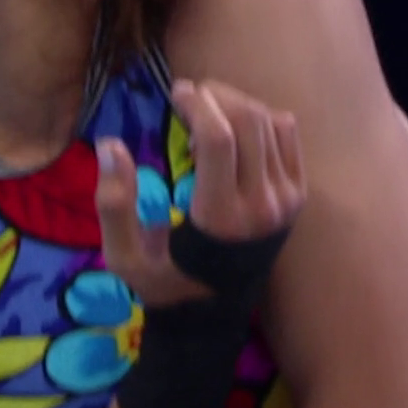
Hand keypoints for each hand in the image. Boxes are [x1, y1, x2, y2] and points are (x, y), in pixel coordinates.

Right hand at [94, 78, 306, 306]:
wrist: (213, 316)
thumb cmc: (164, 283)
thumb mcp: (124, 257)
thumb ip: (113, 204)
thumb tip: (110, 145)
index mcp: (221, 218)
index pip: (218, 138)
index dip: (196, 103)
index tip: (175, 91)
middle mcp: (262, 206)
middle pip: (247, 121)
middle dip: (216, 96)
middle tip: (189, 96)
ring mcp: (286, 200)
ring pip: (269, 122)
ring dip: (236, 104)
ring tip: (207, 114)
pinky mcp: (297, 196)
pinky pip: (287, 135)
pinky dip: (261, 119)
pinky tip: (234, 131)